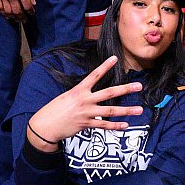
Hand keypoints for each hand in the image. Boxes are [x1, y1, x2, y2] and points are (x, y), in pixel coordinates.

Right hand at [0, 0, 35, 20]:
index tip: (32, 13)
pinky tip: (7, 16)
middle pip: (17, 11)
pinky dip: (3, 13)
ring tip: (16, 19)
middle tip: (24, 20)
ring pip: (8, 11)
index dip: (30, 11)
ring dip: (13, 17)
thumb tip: (33, 3)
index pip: (27, 6)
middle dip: (22, 17)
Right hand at [27, 56, 143, 145]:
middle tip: (139, 86)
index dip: (105, 66)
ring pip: (111, 111)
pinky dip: (115, 126)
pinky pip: (104, 125)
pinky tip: (126, 125)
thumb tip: (92, 95)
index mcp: (79, 90)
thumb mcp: (66, 96)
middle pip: (109, 93)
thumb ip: (81, 94)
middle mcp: (84, 100)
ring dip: (127, 111)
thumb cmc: (55, 110)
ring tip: (139, 110)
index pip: (94, 75)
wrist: (45, 126)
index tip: (115, 58)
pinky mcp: (87, 124)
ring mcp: (87, 112)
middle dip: (125, 89)